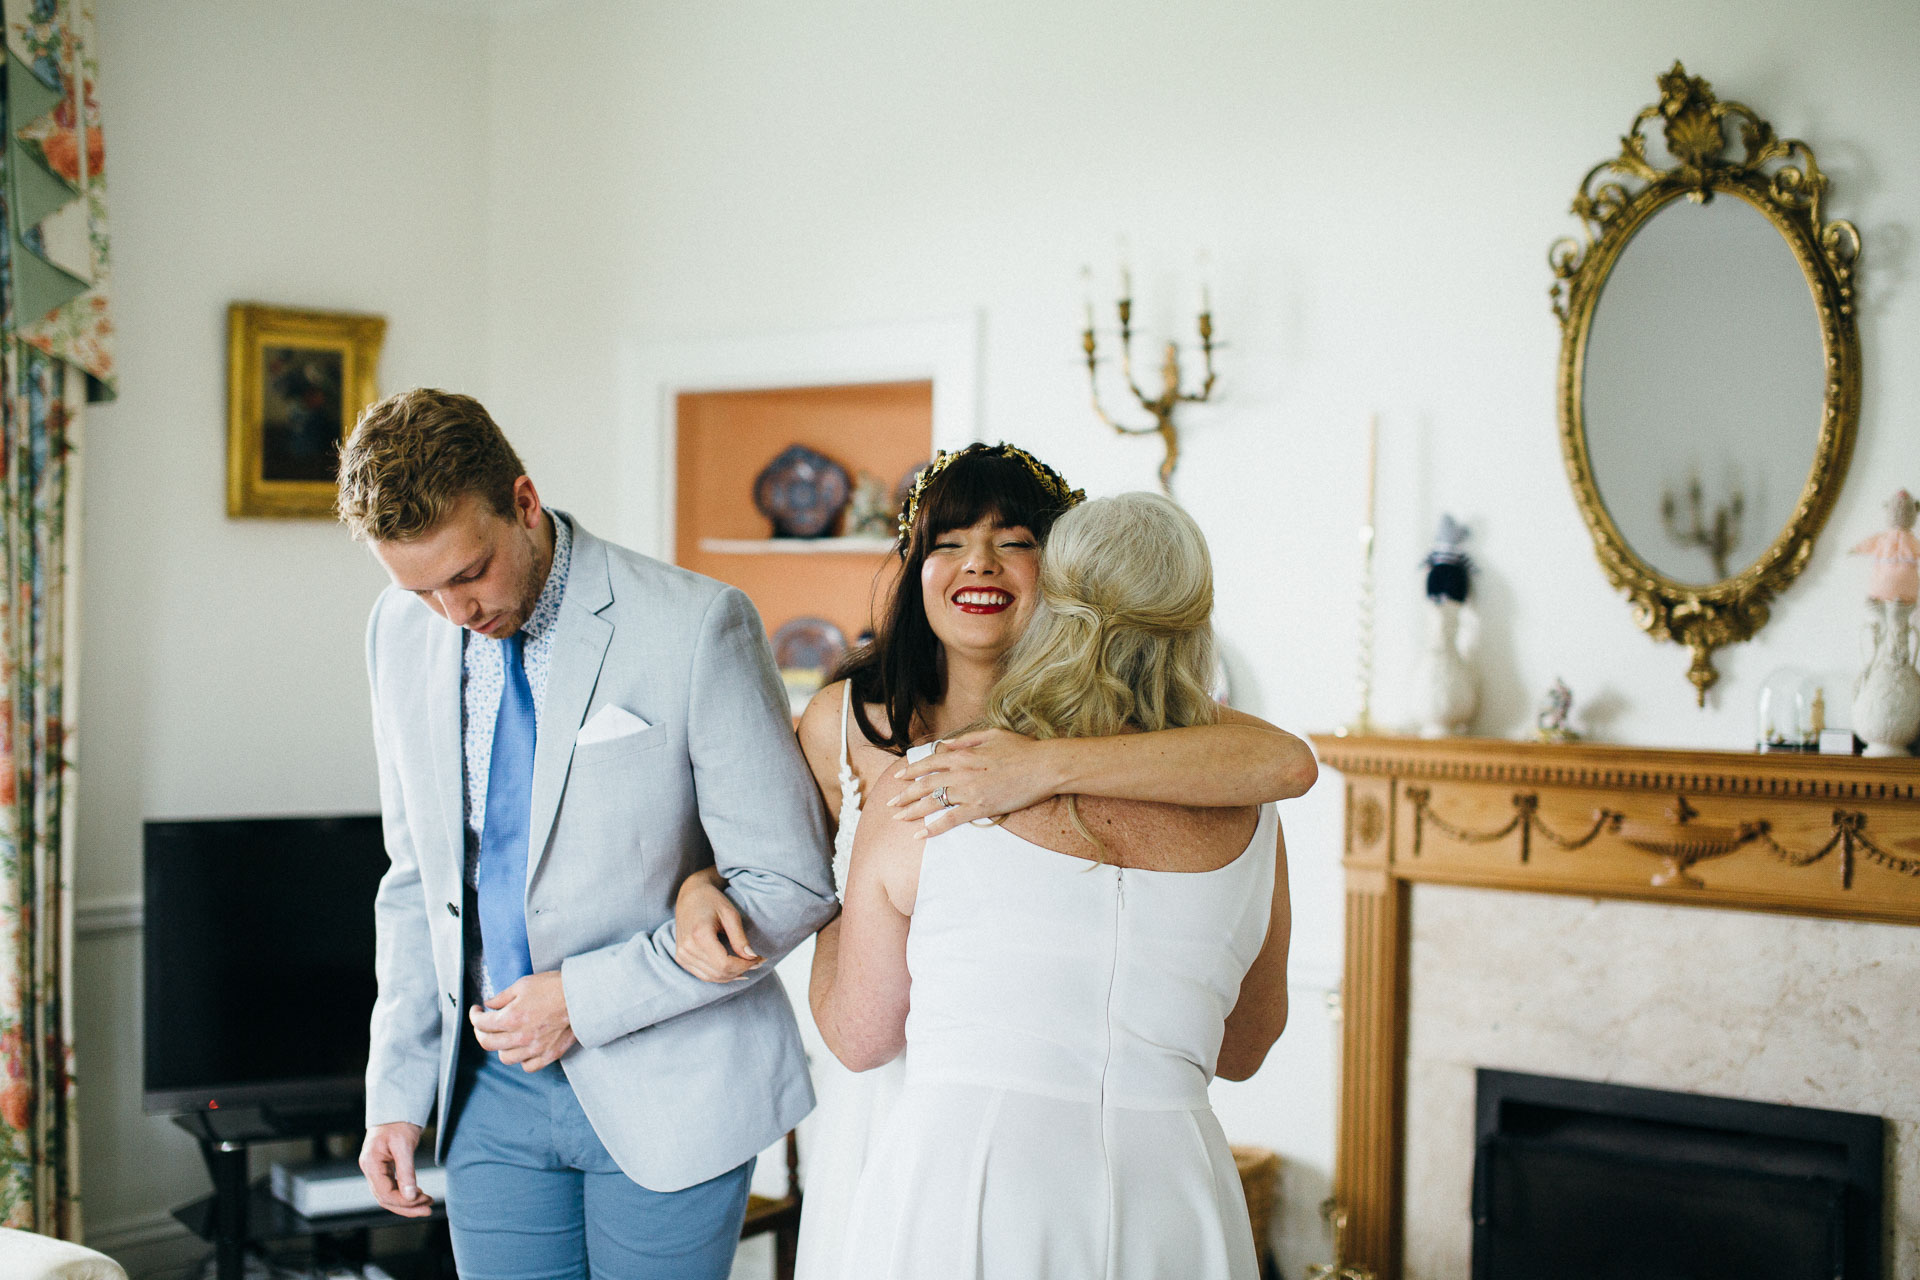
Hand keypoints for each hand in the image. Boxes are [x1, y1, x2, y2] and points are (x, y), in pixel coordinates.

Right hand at [359, 1121, 431, 1217]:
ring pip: (389, 1196)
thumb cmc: (399, 1122)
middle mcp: (370, 1169)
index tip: (423, 1201)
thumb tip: (411, 1196)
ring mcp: (375, 1170)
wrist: (396, 1108)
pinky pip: (392, 1187)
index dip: (404, 1202)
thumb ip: (406, 1171)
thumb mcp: (404, 1145)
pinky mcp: (384, 1169)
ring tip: (428, 1203)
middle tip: (429, 1207)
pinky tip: (420, 1194)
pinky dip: (406, 1194)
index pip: (384, 1193)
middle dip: (407, 1206)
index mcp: (371, 1164)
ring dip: (408, 1203)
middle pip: (385, 1198)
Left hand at [470, 970, 577, 1070]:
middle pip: (487, 1043)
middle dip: (480, 1032)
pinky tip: (522, 1049)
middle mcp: (520, 1037)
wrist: (582, 996)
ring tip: (504, 1037)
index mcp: (511, 1018)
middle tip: (483, 1024)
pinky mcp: (549, 1054)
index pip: (481, 1024)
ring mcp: (535, 1049)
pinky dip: (521, 1059)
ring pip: (505, 1058)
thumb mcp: (523, 985)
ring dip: (500, 1047)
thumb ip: (502, 997)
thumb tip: (489, 1004)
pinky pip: (527, 1066)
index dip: (474, 1016)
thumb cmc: (555, 987)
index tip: (477, 1010)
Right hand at [673, 868, 761, 982]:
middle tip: (758, 962)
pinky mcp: (681, 958)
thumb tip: (752, 958)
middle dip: (741, 970)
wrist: (690, 895)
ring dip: (732, 975)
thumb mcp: (730, 914)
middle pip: (719, 973)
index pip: (725, 964)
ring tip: (748, 966)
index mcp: (699, 935)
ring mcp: (682, 954)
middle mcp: (687, 948)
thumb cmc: (711, 901)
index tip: (760, 959)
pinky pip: (703, 975)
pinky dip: (720, 976)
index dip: (745, 965)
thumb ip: (740, 938)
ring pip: (712, 977)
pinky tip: (734, 970)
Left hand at [888, 729, 1056, 835]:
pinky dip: (933, 828)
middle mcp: (961, 773)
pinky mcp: (980, 808)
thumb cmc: (1022, 748)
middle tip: (890, 804)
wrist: (1044, 766)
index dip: (912, 771)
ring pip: (932, 803)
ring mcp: (969, 791)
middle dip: (904, 795)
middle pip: (925, 785)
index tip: (898, 778)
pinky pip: (951, 820)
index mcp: (963, 754)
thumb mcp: (991, 734)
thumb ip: (966, 740)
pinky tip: (921, 835)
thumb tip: (946, 745)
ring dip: (912, 812)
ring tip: (898, 819)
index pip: (929, 763)